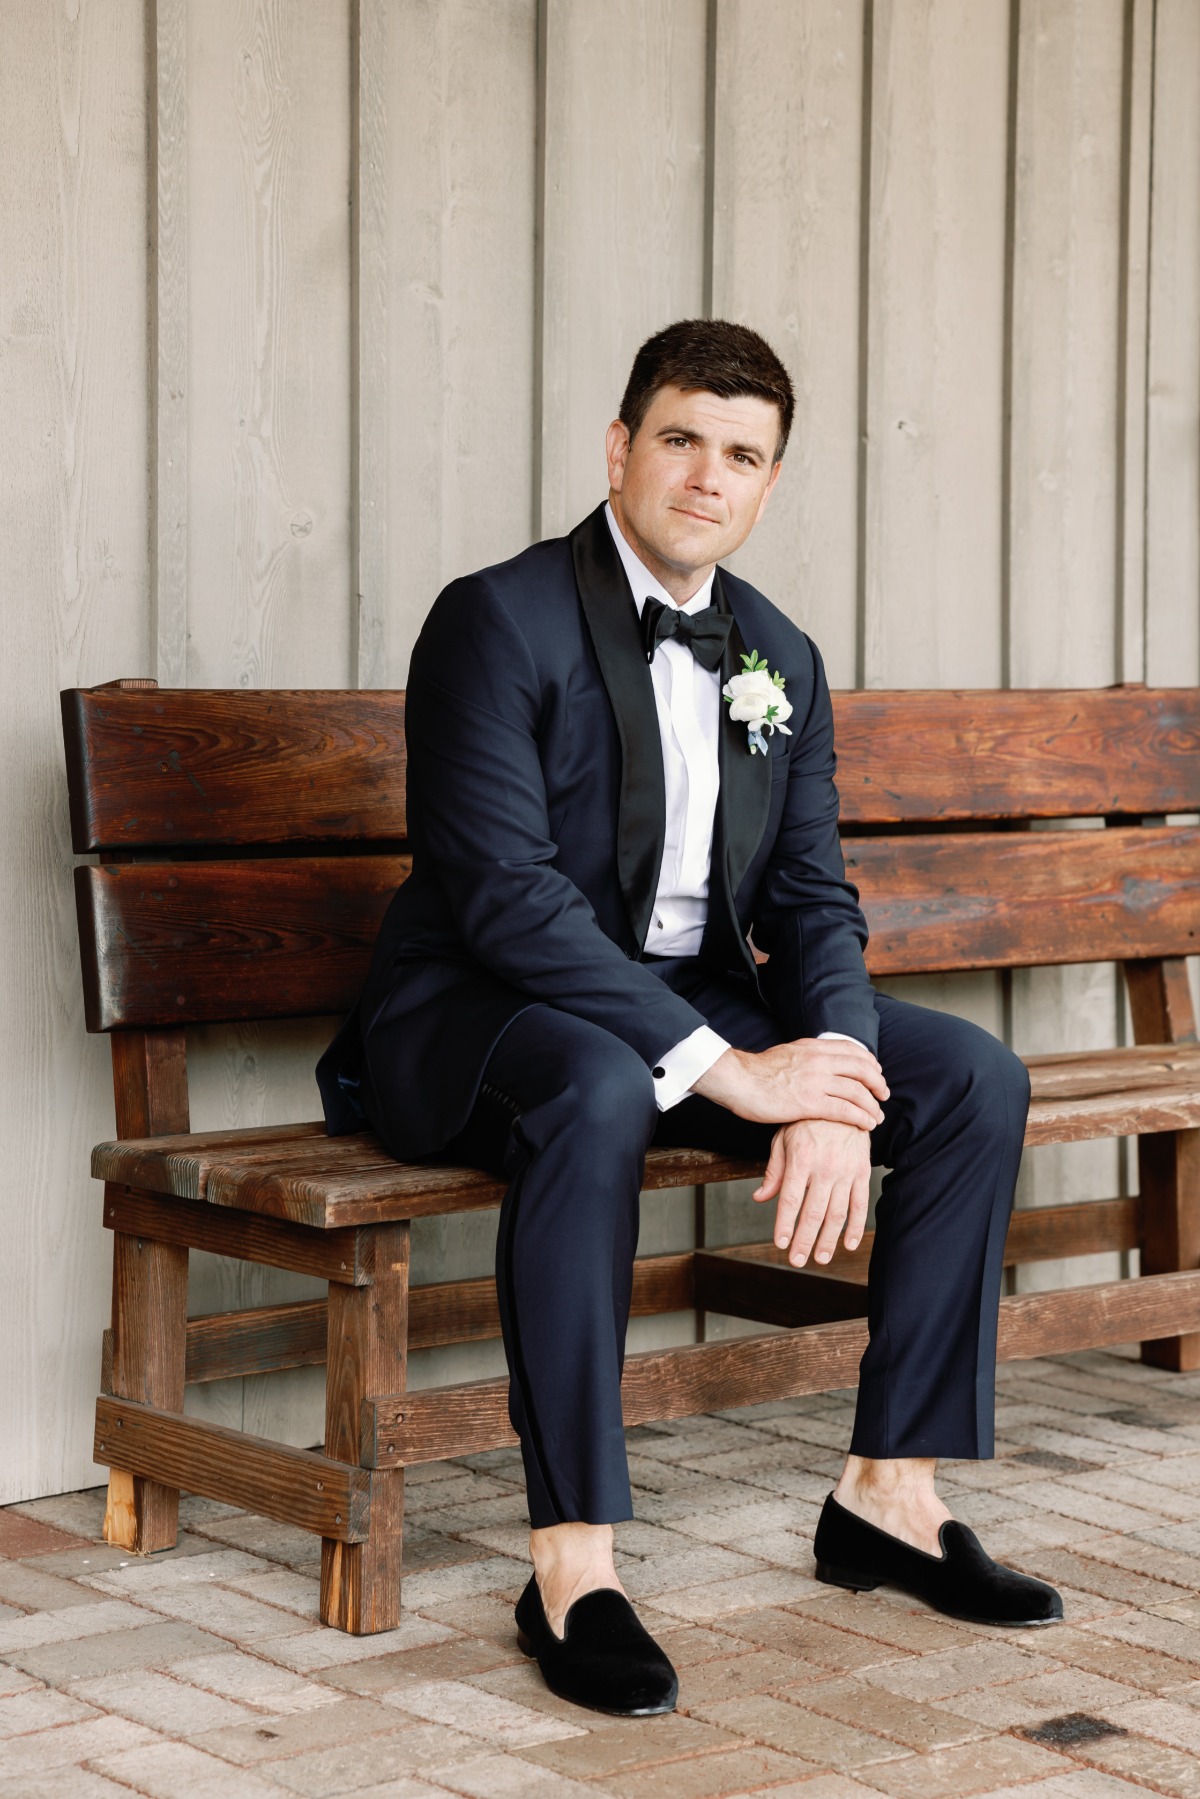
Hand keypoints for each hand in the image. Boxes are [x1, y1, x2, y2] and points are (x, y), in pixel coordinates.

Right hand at [692, 1038, 887, 1128]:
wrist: (738, 1080)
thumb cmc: (758, 1072)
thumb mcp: (788, 1052)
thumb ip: (807, 1056)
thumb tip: (819, 1060)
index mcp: (814, 1047)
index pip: (853, 1050)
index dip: (870, 1063)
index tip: (875, 1073)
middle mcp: (819, 1061)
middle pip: (862, 1069)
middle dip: (878, 1083)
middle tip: (884, 1095)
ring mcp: (816, 1081)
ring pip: (857, 1092)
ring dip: (873, 1105)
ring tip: (877, 1116)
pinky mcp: (809, 1103)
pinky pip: (845, 1110)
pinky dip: (861, 1117)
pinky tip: (867, 1124)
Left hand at [753, 1119, 871, 1265]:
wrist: (843, 1101)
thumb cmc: (807, 1122)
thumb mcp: (783, 1140)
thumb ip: (774, 1171)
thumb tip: (760, 1198)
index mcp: (801, 1158)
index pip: (790, 1199)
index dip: (785, 1224)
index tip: (780, 1244)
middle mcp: (824, 1167)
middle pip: (813, 1212)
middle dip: (804, 1240)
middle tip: (797, 1261)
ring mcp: (846, 1171)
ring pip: (837, 1213)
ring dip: (828, 1240)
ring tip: (821, 1258)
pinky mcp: (862, 1172)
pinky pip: (860, 1204)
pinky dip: (856, 1227)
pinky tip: (848, 1244)